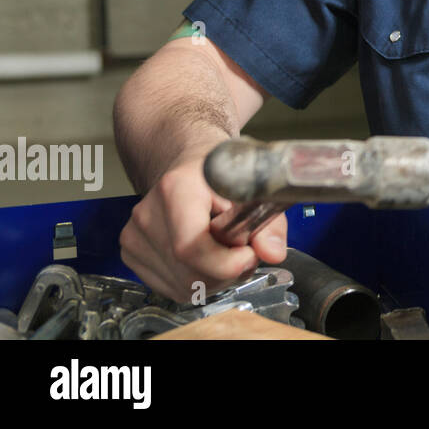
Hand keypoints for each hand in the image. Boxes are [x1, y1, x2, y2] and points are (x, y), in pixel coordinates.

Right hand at [119, 153, 287, 303]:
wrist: (190, 166)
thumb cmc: (222, 175)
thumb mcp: (255, 188)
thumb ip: (270, 222)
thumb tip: (271, 252)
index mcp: (176, 189)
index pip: (191, 247)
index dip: (226, 263)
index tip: (249, 254)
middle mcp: (147, 213)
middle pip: (188, 273)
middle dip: (227, 273)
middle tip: (244, 252)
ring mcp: (134, 235)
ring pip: (181, 287)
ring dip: (214, 280)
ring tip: (226, 252)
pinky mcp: (130, 251)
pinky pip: (170, 288)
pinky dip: (196, 282)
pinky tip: (206, 259)